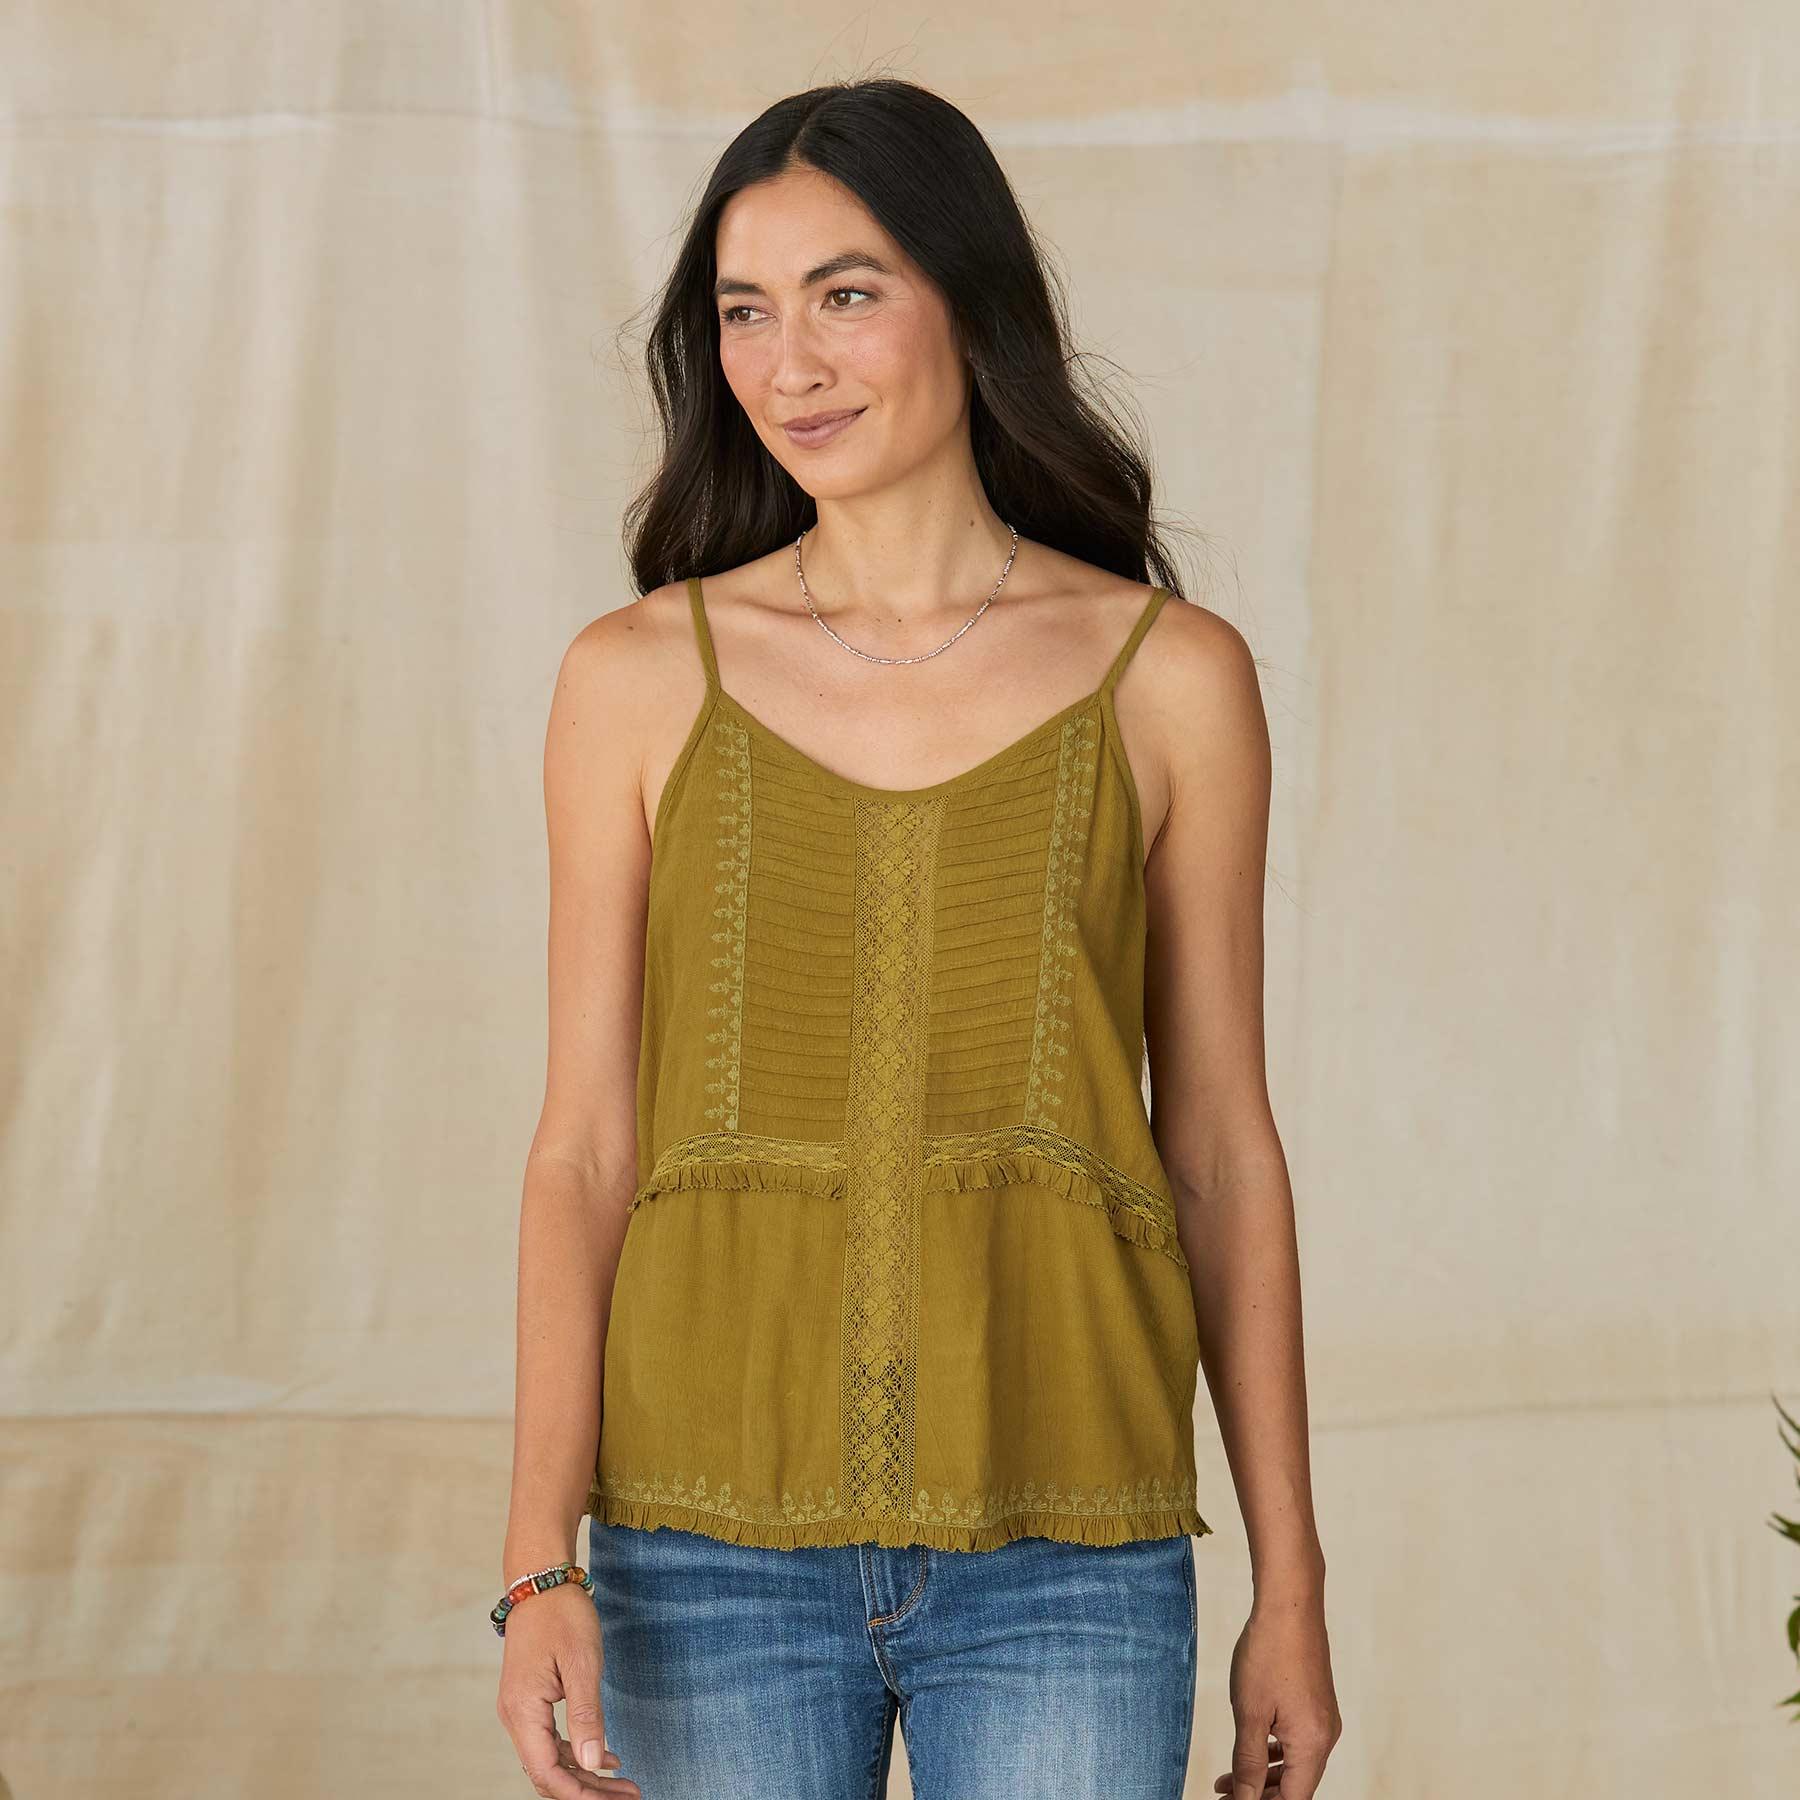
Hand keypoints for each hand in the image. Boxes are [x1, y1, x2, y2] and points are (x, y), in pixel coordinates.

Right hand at [495, 1583, 641, 1797]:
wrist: (541, 1581)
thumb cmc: (562, 1615)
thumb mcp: (582, 1663)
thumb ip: (586, 1715)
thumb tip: (590, 1763)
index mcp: (523, 1712)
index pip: (546, 1772)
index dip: (578, 1794)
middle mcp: (515, 1717)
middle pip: (549, 1773)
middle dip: (587, 1791)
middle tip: (630, 1796)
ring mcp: (520, 1710)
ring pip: (551, 1759)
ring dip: (585, 1775)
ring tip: (623, 1784)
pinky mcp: (530, 1700)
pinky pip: (550, 1740)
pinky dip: (577, 1752)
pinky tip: (606, 1756)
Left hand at [1212, 1590, 1341, 1798]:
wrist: (1290, 1604)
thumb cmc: (1268, 1652)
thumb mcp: (1249, 1713)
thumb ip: (1247, 1762)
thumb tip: (1245, 1798)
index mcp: (1312, 1745)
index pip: (1292, 1799)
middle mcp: (1325, 1737)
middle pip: (1295, 1786)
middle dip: (1259, 1794)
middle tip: (1223, 1794)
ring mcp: (1323, 1720)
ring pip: (1295, 1764)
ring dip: (1263, 1775)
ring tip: (1227, 1780)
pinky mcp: (1316, 1704)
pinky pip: (1297, 1742)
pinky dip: (1273, 1752)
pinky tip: (1251, 1750)